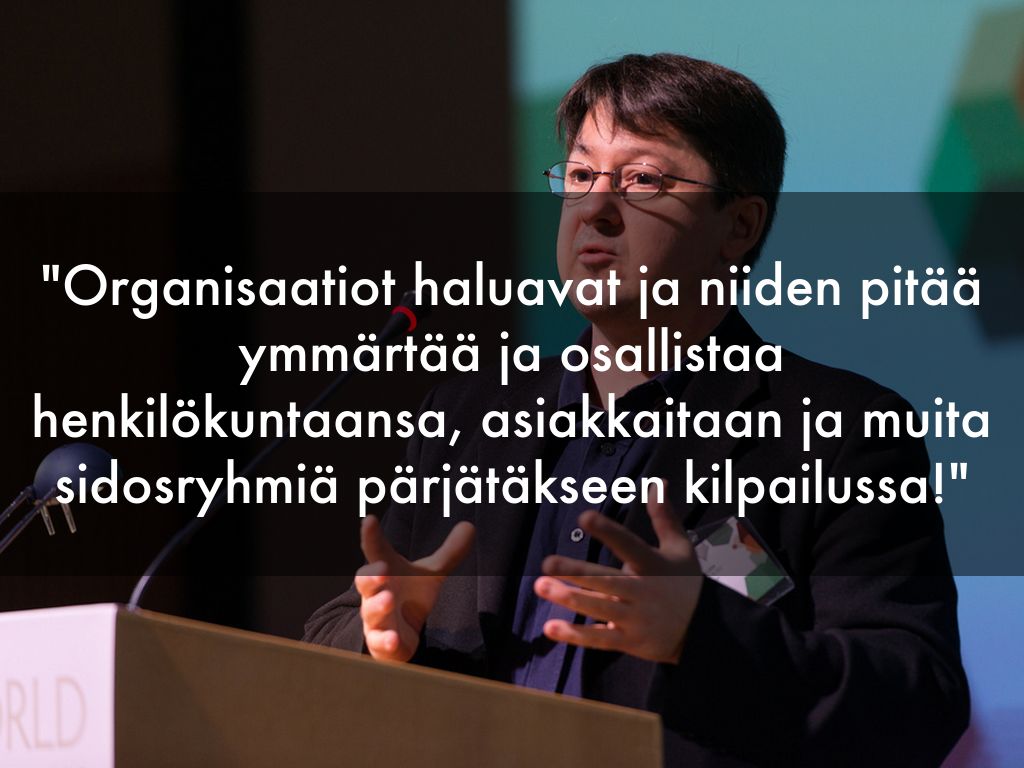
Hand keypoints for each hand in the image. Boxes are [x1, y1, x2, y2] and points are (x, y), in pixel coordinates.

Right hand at [356, 515, 474, 661]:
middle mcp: (376, 594)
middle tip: (382, 569)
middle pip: (365, 582)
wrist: (401, 634)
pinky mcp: (381, 644)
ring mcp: (376, 620)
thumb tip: (470, 526)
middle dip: (370, 576)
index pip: (376, 551)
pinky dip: (385, 641)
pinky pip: (379, 643)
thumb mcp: (431, 574)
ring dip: (378, 606)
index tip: (370, 520)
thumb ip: (449, 553)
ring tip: (389, 599)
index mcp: (386, 572)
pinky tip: (393, 639)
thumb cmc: (410, 597)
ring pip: (371, 612)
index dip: (371, 536)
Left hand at [534, 483, 701, 663]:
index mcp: (654, 565)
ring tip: (540, 587)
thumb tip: (659, 482)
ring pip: (599, 608)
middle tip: (546, 562)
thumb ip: (663, 517)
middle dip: (576, 573)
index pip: (629, 545)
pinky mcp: (629, 641)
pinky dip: (575, 635)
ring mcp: (636, 619)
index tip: (584, 517)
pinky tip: (550, 627)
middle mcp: (643, 591)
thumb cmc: (686, 582)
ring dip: (569, 598)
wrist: (706, 631)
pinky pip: (599, 639)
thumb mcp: (680, 547)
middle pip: (607, 580)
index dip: (608, 532)